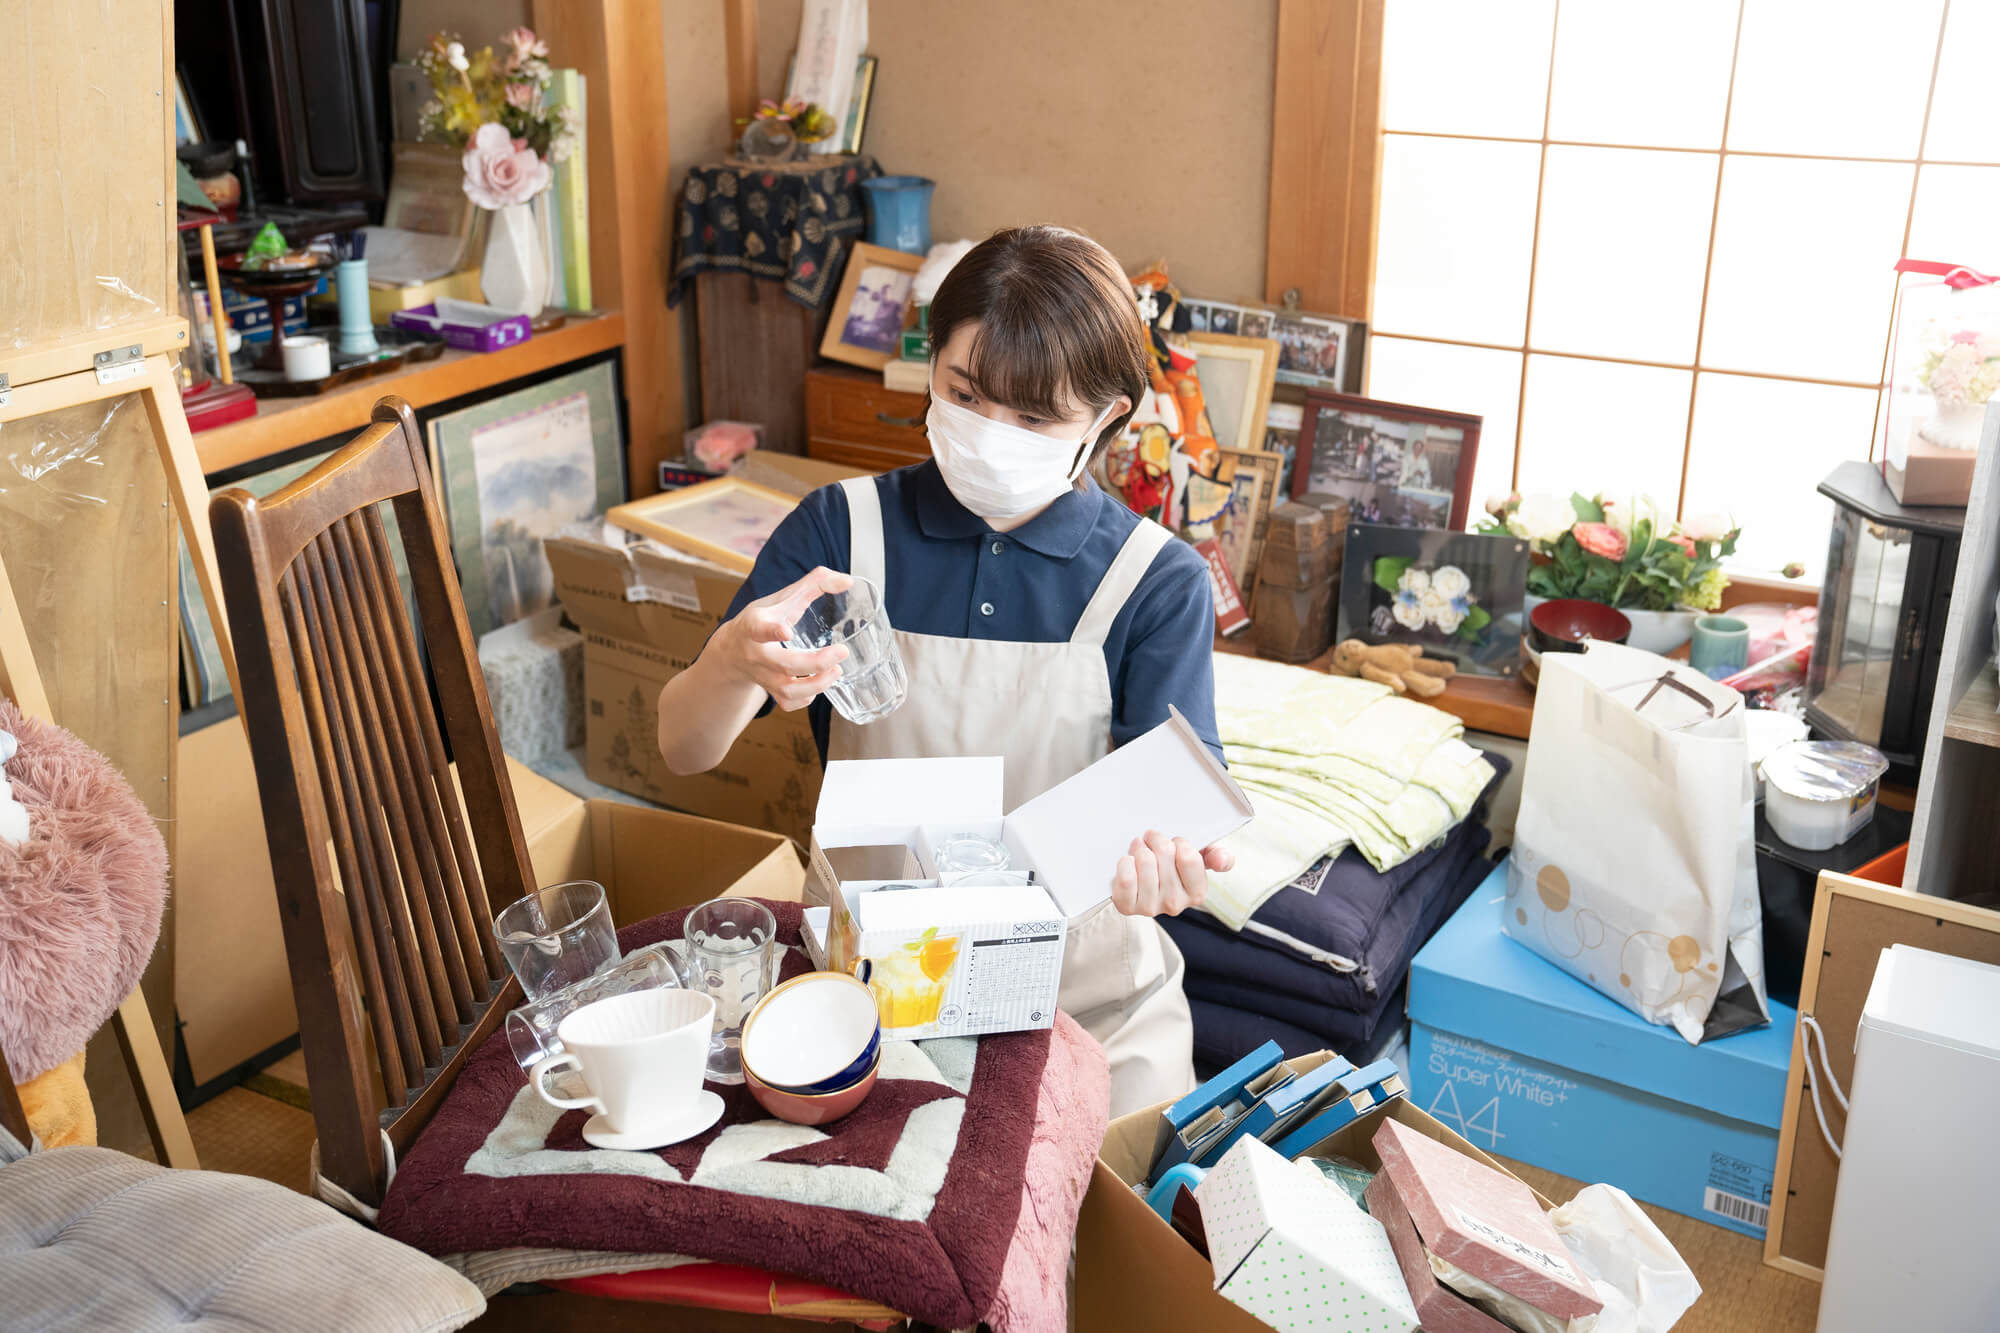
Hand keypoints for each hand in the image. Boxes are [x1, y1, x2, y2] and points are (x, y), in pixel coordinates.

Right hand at [721, 566, 853, 710]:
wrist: (731, 651)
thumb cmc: (762, 619)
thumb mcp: (781, 597)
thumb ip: (814, 583)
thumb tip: (847, 580)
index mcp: (754, 626)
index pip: (758, 628)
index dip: (772, 631)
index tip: (786, 631)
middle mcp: (756, 654)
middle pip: (784, 664)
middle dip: (815, 663)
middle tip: (841, 653)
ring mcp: (762, 676)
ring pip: (787, 690)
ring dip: (817, 684)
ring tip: (837, 671)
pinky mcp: (769, 691)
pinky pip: (788, 703)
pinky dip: (806, 700)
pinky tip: (818, 685)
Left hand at [1111, 831, 1236, 917]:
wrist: (1140, 885)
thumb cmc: (1171, 869)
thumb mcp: (1199, 861)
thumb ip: (1217, 857)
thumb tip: (1223, 859)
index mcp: (1197, 893)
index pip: (1189, 857)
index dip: (1179, 843)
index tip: (1174, 843)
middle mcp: (1175, 905)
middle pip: (1165, 854)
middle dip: (1157, 840)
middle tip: (1152, 840)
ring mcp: (1150, 908)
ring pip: (1144, 861)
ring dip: (1139, 848)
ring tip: (1140, 849)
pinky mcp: (1126, 906)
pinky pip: (1126, 877)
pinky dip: (1125, 863)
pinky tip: (1129, 862)